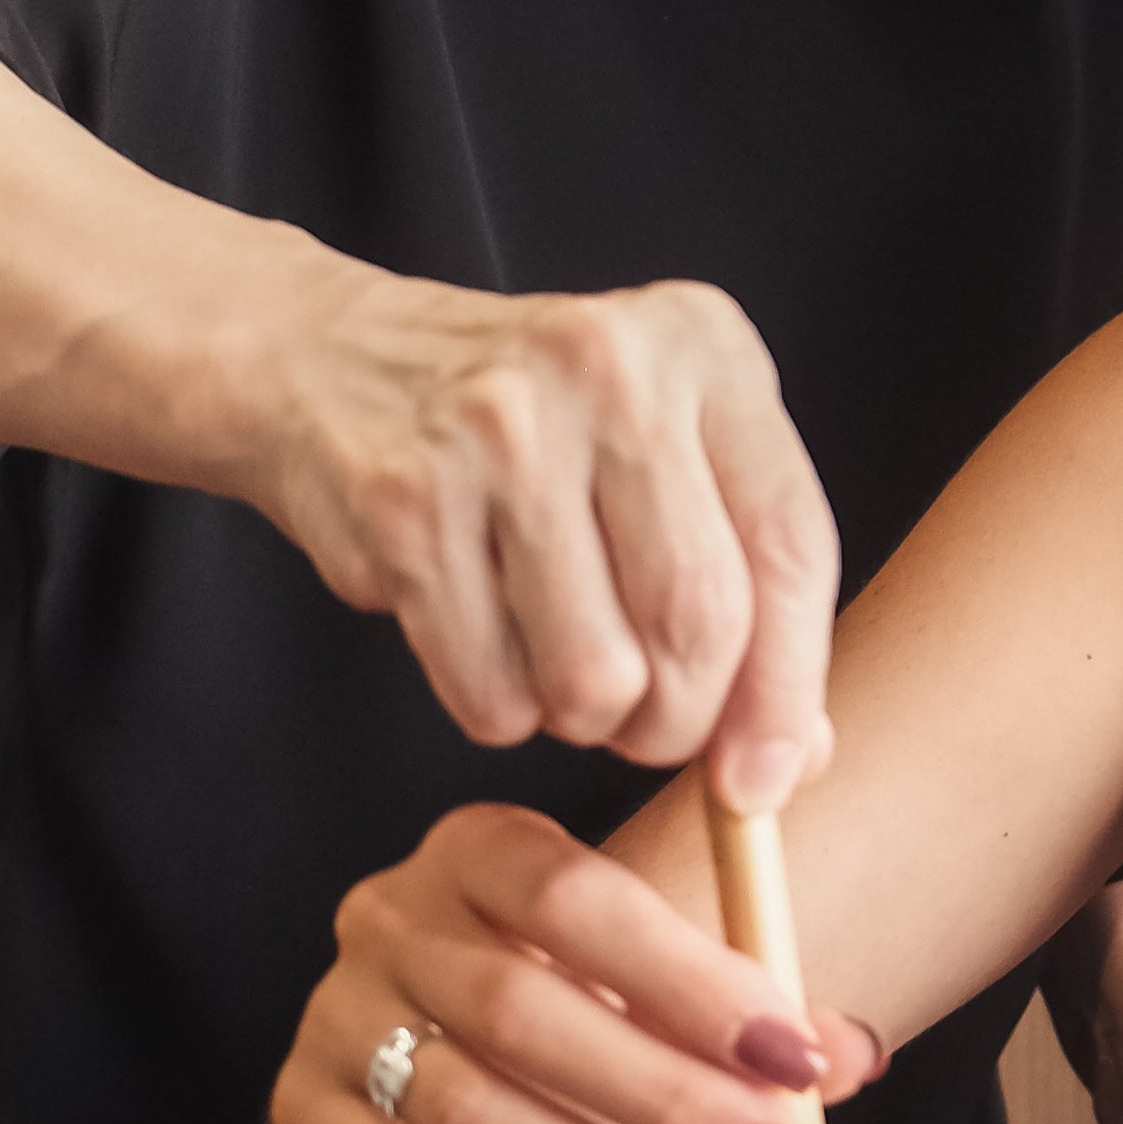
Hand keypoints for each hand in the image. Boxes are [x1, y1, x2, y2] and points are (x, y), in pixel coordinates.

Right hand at [244, 258, 838, 806]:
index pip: (790, 544)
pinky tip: (485, 643)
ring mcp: (500, 431)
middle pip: (697, 621)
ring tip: (562, 666)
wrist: (332, 362)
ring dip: (587, 720)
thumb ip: (749, 589)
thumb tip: (786, 760)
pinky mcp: (406, 502)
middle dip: (681, 721)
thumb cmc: (541, 432)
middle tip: (649, 725)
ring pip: (596, 677)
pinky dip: (500, 710)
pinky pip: (491, 691)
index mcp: (703, 346)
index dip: (790, 685)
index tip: (767, 776)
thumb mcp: (667, 455)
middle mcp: (609, 369)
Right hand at [258, 804, 885, 1123]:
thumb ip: (750, 990)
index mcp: (483, 849)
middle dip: (672, 1100)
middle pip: (527, 1014)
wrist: (417, 1068)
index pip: (577, 898)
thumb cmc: (569, 995)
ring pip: (476, 1113)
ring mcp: (336, 1020)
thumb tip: (853, 1054)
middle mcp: (393, 918)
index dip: (690, 978)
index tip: (799, 1054)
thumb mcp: (650, 968)